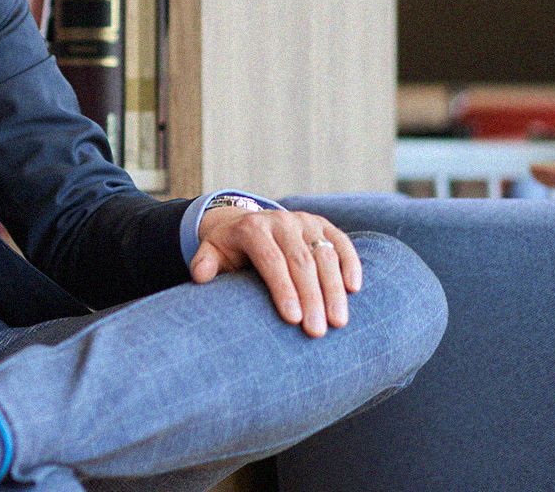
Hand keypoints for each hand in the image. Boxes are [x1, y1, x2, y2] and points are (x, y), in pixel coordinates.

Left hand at [189, 207, 361, 337]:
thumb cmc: (232, 249)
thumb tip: (200, 277)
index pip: (271, 260)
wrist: (249, 223)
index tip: (293, 319)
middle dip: (311, 298)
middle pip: (301, 262)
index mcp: (253, 228)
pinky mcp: (324, 225)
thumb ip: (205, 262)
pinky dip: (351, 264)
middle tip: (317, 332)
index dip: (283, 289)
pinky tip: (354, 289)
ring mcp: (305, 222)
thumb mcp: (213, 252)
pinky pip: (342, 243)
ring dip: (334, 290)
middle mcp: (281, 222)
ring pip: (325, 255)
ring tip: (338, 322)